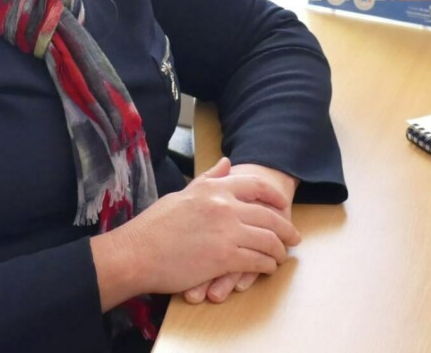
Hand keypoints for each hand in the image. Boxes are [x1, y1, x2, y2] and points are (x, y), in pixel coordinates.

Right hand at [90, 157, 299, 309]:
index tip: (283, 205)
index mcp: (213, 188)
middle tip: (293, 237)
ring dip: (279, 250)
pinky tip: (267, 268)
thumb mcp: (182, 194)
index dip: (274, 196)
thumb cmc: (154, 226)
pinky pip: (258, 261)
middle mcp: (224, 206)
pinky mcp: (225, 257)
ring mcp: (227, 232)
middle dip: (286, 228)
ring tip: (281, 256)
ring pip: (269, 239)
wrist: (137, 252)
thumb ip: (208, 179)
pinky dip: (268, 265)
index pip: (256, 185)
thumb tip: (227, 163)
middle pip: (269, 215)